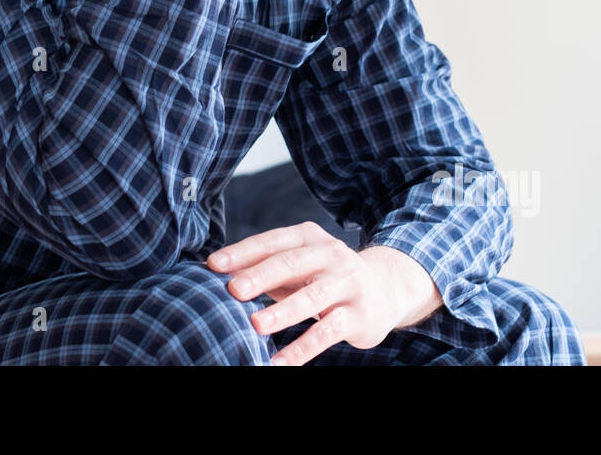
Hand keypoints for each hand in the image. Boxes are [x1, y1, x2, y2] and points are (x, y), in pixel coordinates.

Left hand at [207, 222, 423, 365]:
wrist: (386, 289)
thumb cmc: (326, 276)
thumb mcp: (301, 264)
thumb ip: (267, 267)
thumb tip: (218, 274)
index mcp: (309, 238)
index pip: (272, 242)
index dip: (243, 252)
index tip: (213, 265)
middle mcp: (331, 255)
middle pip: (291, 264)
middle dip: (260, 277)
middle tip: (233, 290)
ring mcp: (347, 284)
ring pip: (312, 297)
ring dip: (282, 312)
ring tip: (255, 326)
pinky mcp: (358, 314)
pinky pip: (327, 332)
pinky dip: (302, 349)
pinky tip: (279, 363)